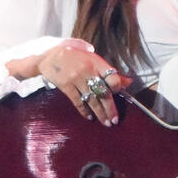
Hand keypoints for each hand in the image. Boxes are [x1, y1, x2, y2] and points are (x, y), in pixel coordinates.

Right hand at [10, 39, 131, 125]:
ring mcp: (76, 79)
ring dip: (100, 113)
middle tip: (115, 120)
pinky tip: (89, 117)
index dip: (117, 88)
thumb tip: (128, 82)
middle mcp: (88, 71)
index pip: (112, 77)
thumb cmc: (74, 55)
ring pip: (92, 100)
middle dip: (110, 109)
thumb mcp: (92, 58)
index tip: (118, 95)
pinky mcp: (66, 86)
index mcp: (96, 62)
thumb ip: (109, 71)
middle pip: (103, 93)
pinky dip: (84, 111)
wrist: (48, 55)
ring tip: (106, 122)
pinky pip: (78, 101)